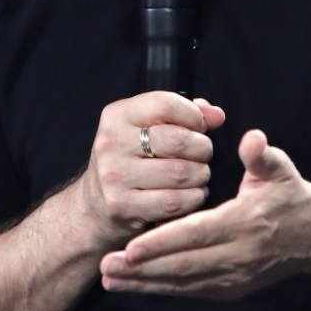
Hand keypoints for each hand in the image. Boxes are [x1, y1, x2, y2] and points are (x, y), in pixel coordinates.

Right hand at [76, 92, 225, 249]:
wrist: (93, 206)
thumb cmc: (129, 160)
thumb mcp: (146, 128)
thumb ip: (184, 115)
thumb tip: (217, 115)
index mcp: (116, 116)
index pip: (166, 104)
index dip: (193, 115)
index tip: (198, 127)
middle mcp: (111, 143)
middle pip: (178, 140)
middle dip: (202, 148)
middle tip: (202, 154)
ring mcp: (114, 176)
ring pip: (181, 173)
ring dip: (201, 175)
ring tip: (197, 174)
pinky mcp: (122, 206)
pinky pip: (175, 201)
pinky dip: (194, 197)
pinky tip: (191, 193)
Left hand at [98, 129, 310, 298]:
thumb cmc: (289, 196)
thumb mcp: (280, 170)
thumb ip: (261, 155)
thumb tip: (252, 139)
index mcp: (245, 224)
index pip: (196, 235)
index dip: (162, 242)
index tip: (131, 247)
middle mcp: (238, 256)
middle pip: (182, 265)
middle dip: (142, 268)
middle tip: (107, 265)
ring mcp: (234, 278)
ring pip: (182, 282)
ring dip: (145, 282)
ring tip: (110, 278)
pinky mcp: (230, 289)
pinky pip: (190, 290)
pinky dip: (161, 288)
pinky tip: (136, 284)